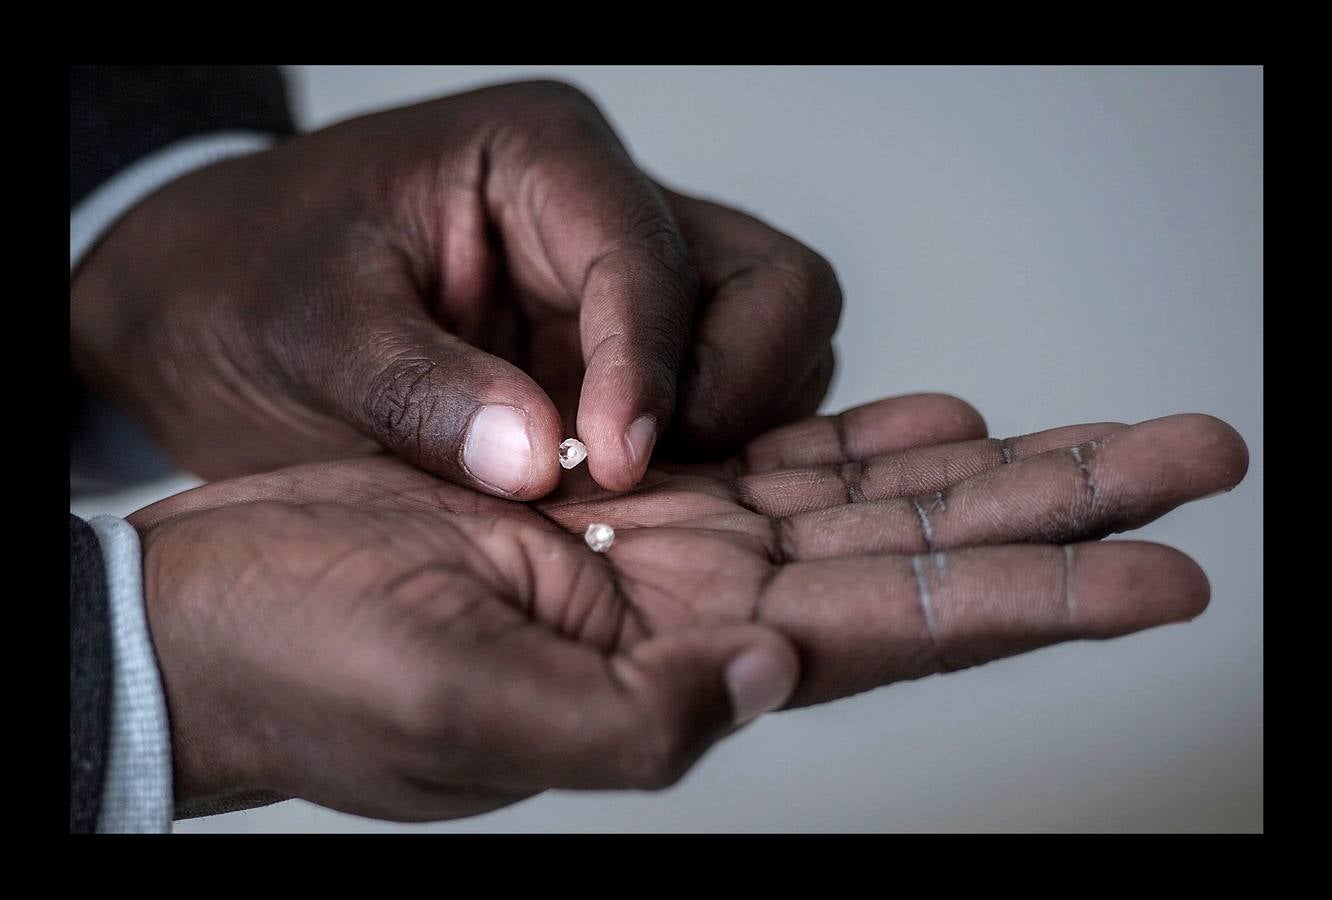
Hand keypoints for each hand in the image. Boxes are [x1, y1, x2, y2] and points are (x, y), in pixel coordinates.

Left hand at [71, 80, 840, 496]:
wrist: (210, 311)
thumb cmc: (246, 281)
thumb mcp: (305, 329)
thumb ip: (417, 389)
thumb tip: (539, 461)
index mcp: (538, 161)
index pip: (644, 253)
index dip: (647, 362)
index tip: (615, 465)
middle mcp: (608, 215)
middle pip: (771, 286)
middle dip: (735, 388)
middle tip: (642, 477)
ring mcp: (624, 294)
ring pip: (771, 345)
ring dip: (730, 432)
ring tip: (622, 497)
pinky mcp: (619, 365)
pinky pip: (723, 408)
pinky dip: (705, 462)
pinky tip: (620, 505)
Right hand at [129, 394, 1246, 821]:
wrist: (220, 622)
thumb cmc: (307, 681)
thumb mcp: (459, 719)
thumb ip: (628, 726)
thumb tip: (769, 682)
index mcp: (685, 675)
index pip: (910, 634)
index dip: (1044, 600)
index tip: (1167, 571)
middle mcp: (706, 615)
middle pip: (929, 555)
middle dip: (1068, 511)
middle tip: (1198, 462)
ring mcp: (672, 553)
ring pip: (872, 500)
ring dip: (993, 470)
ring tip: (1104, 439)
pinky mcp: (622, 500)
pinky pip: (773, 465)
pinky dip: (861, 445)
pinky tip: (937, 427)